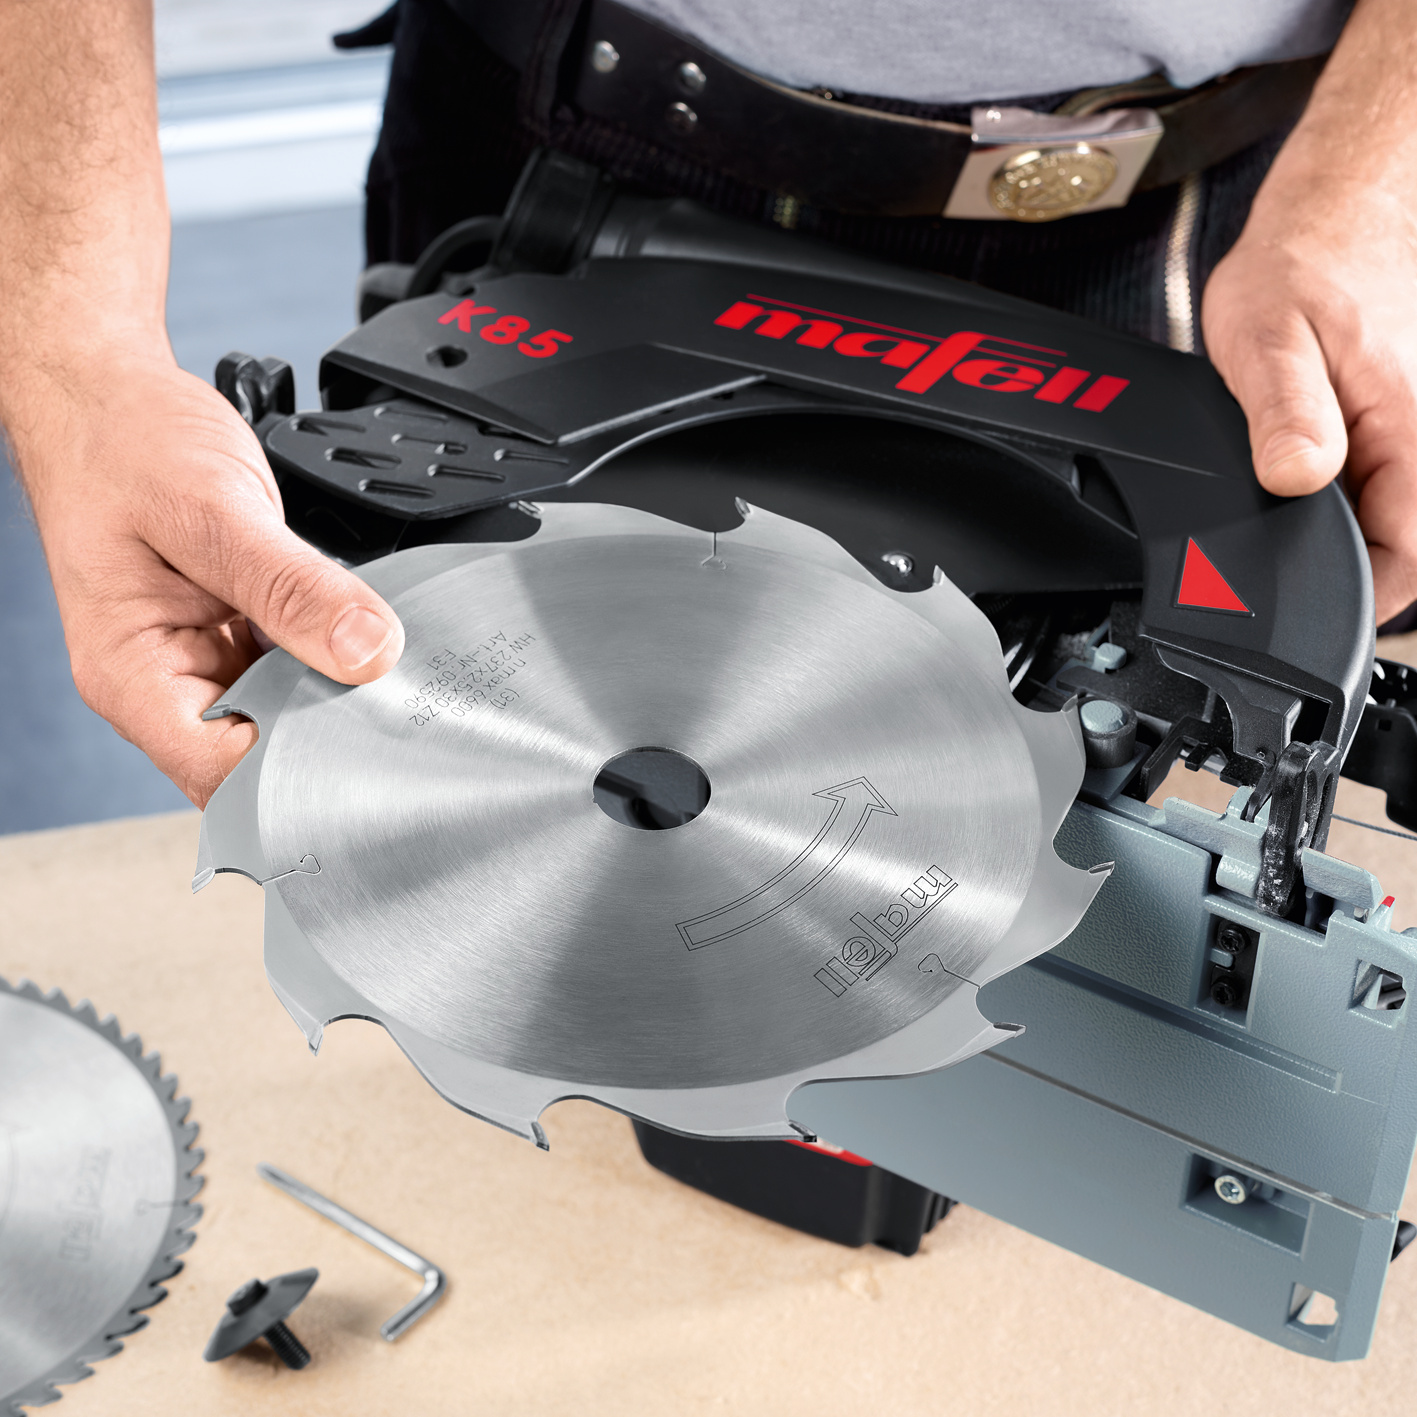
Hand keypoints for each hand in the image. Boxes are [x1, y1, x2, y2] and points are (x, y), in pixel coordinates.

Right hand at [11, 353, 404, 807]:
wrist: (106, 395)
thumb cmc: (121, 442)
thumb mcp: (213, 511)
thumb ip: (294, 587)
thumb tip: (369, 651)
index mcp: (131, 675)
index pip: (224, 772)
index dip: (301, 765)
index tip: (372, 732)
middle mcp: (160, 682)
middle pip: (258, 756)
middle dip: (326, 731)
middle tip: (396, 695)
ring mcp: (197, 660)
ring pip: (283, 713)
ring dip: (331, 691)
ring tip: (383, 661)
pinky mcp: (230, 634)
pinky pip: (289, 668)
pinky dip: (326, 655)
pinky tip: (358, 635)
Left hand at [1202, 22, 1416, 625]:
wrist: (1345, 199)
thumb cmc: (1308, 256)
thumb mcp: (1266, 336)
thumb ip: (1283, 413)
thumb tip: (1298, 478)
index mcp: (1410, 433)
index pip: (1403, 562)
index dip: (1351, 600)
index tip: (1295, 612)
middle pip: (1396, 547)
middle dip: (1333, 566)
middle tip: (1259, 558)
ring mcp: (1415, 432)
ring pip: (1386, 517)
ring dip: (1333, 527)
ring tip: (1280, 493)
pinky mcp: (1400, 424)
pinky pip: (1378, 485)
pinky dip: (1335, 495)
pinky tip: (1298, 472)